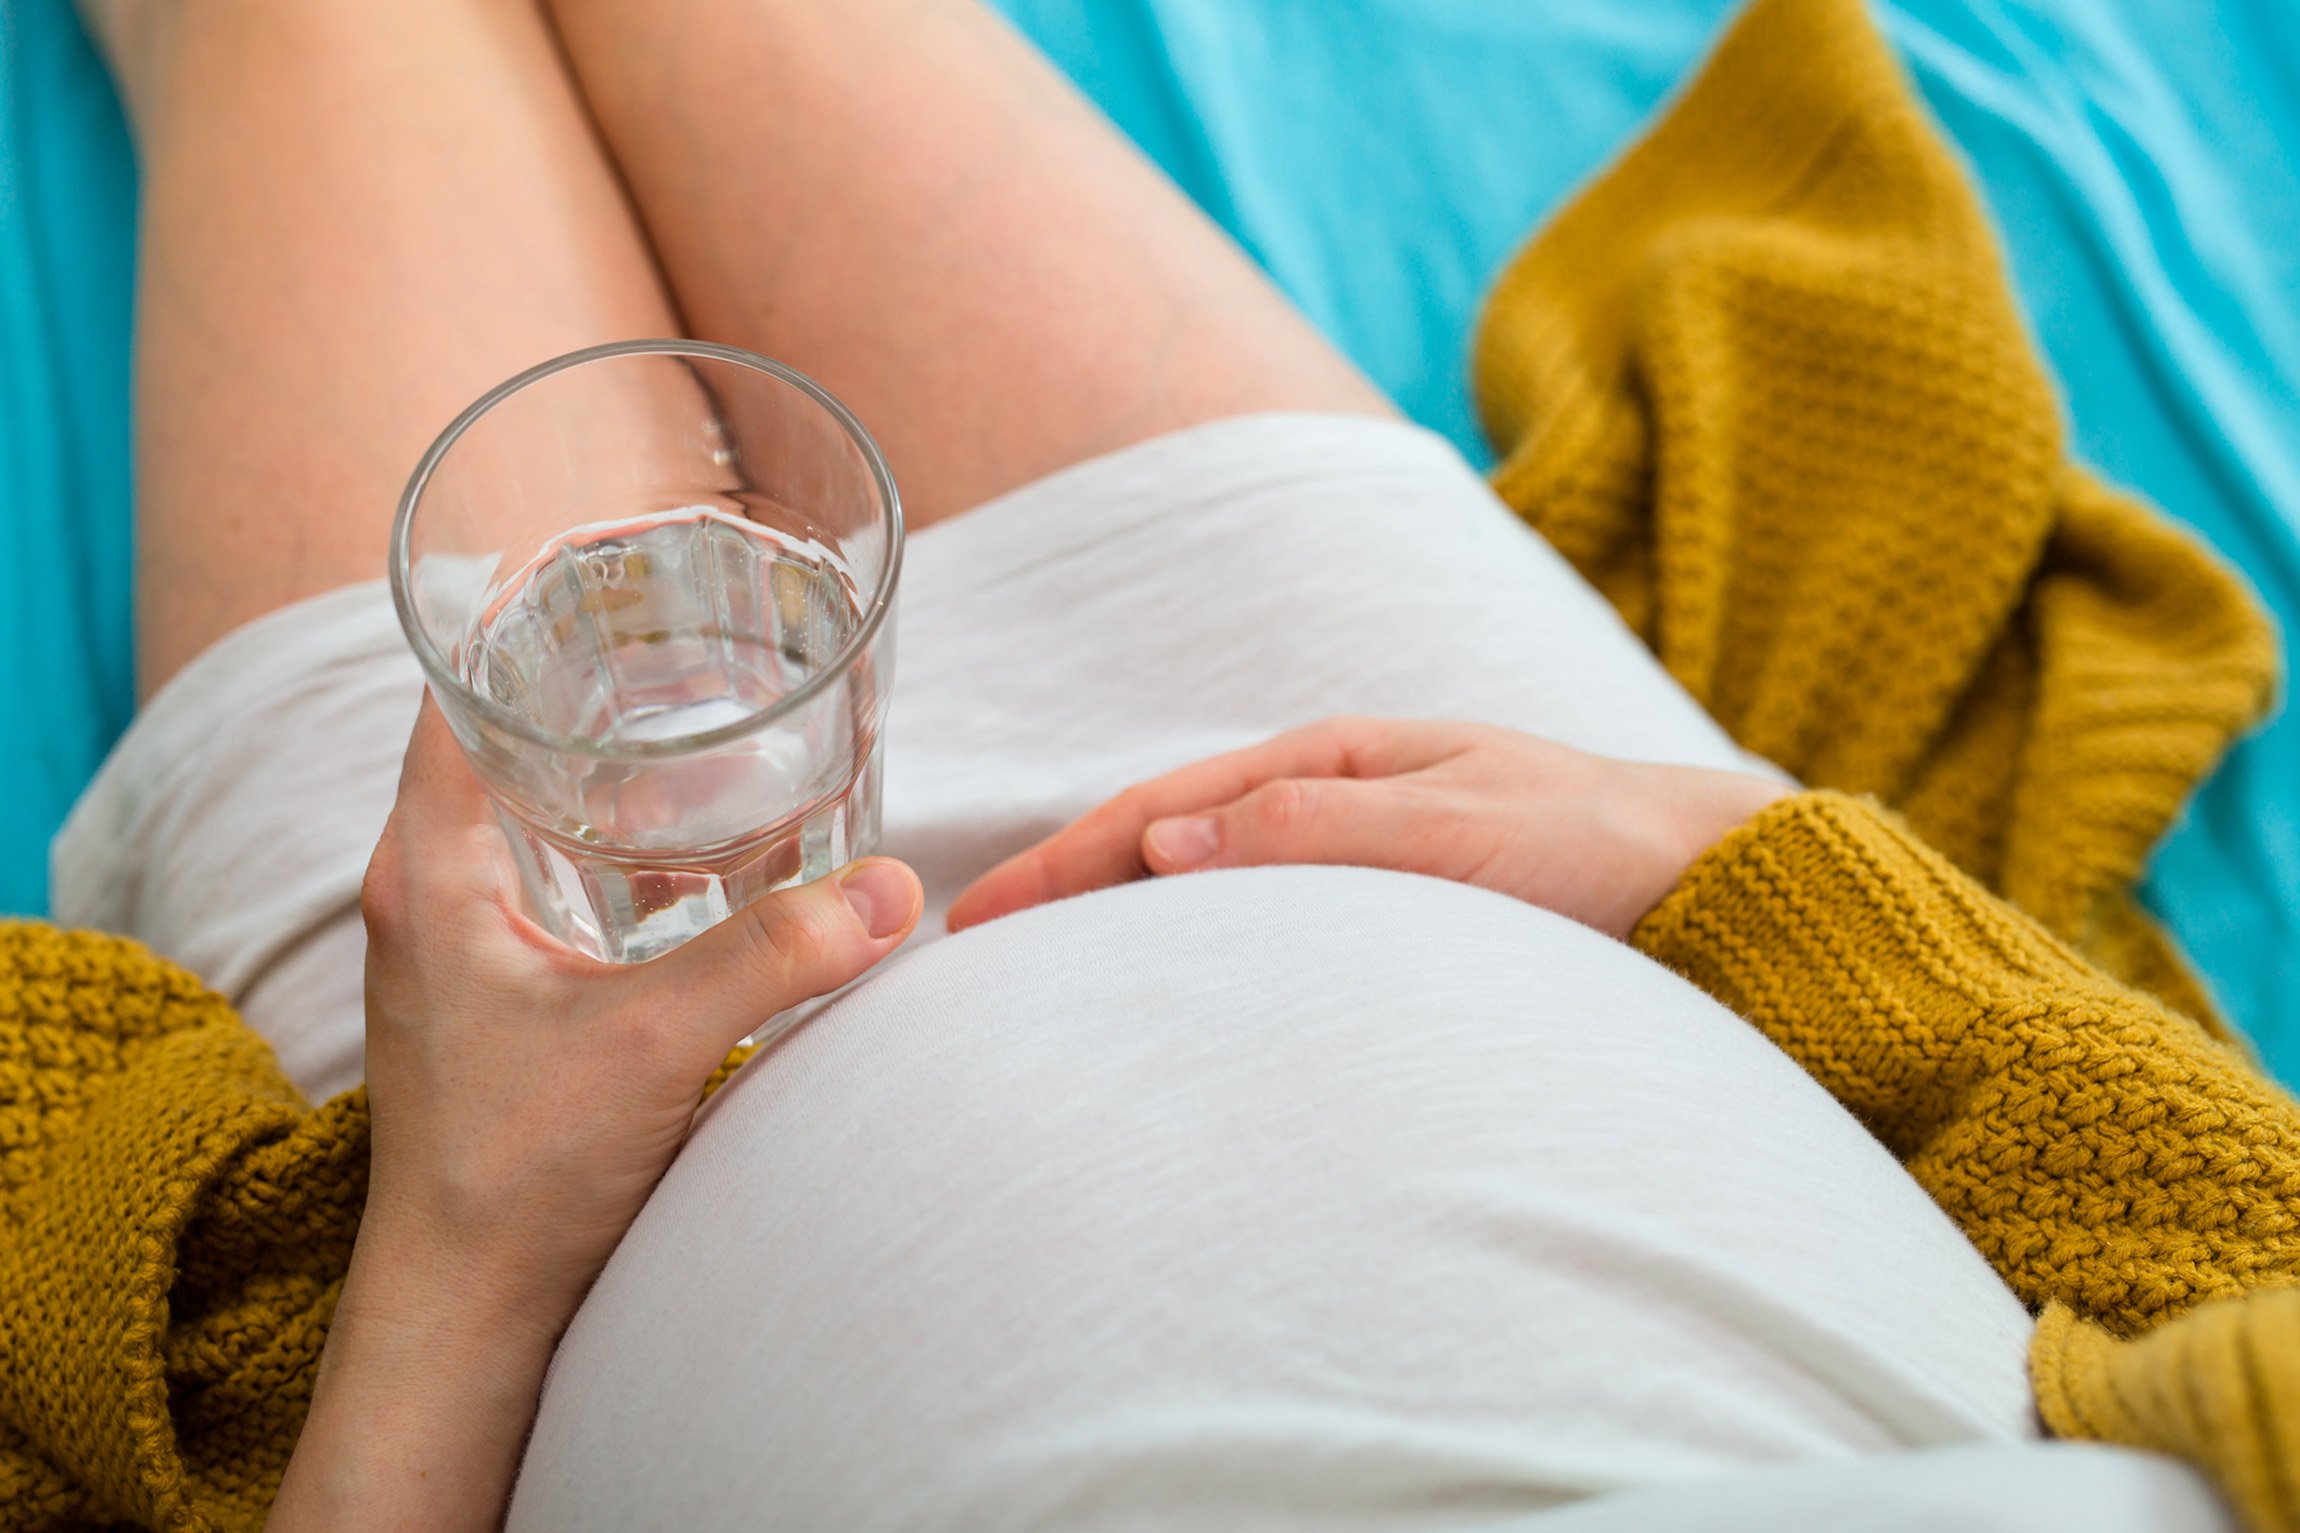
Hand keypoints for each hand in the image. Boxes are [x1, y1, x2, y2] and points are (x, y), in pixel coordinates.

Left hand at [271, 699, 921, 1530]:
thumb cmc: (514, 1174)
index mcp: (431, 866)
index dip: (529, 618)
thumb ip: (777, 955)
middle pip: (504, 737)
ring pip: (535, 811)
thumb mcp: (654, 1042)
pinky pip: (556, 878)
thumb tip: (897, 890)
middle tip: (707, 640)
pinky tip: (705, 859)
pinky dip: (624, 847)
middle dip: (603, 685)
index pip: (458, 690)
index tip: (619, 572)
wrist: (467, 1309)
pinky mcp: (495, 995)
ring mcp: (458, 945)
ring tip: (719, 727)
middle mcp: (429, 889)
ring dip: (616, 769)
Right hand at [948, 717, 1788, 939]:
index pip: (1163, 806)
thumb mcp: (1465, 829)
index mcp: (1336, 759)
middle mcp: (1329, 800)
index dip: (1065, 860)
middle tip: (964, 953)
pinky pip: (1256, 926)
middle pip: (1162, 840)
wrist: (1713, 887)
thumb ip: (1325, 830)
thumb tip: (1167, 843)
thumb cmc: (1599, 847)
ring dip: (1113, 920)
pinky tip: (1156, 992)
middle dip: (1062, 888)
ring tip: (1031, 979)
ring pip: (1200, 883)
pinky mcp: (1381, 915)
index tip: (977, 918)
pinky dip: (1186, 949)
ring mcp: (1351, 855)